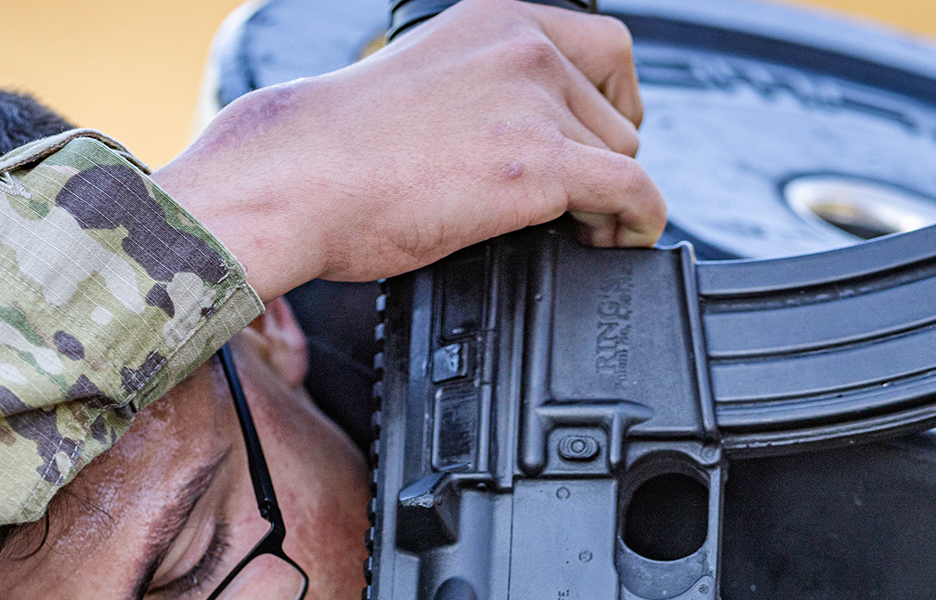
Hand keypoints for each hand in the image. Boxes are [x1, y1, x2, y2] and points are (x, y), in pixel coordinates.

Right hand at [157, 0, 664, 299]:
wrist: (297, 180)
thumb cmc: (334, 152)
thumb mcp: (421, 85)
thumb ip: (479, 92)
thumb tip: (509, 139)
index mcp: (496, 18)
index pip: (606, 47)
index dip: (613, 101)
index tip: (601, 136)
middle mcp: (524, 48)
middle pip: (618, 108)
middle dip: (607, 155)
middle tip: (586, 197)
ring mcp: (534, 104)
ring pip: (623, 155)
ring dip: (610, 197)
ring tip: (584, 230)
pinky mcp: (538, 166)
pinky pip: (632, 192)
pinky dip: (638, 223)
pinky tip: (621, 242)